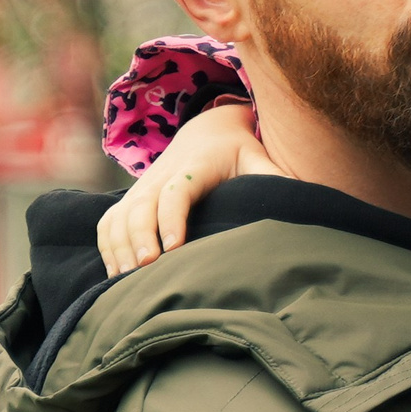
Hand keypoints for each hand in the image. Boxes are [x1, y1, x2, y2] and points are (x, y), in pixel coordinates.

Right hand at [99, 100, 275, 274]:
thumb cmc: (238, 152)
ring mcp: (142, 188)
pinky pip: (108, 223)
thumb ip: (276, 177)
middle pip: (140, 206)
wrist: (207, 130)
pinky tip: (115, 275)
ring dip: (119, 248)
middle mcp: (161, 176)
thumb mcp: (258, 158)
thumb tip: (304, 198)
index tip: (174, 248)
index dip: (172, 219)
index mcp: (194, 167)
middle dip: (139, 238)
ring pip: (119, 216)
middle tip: (147, 270)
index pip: (177, 192)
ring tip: (126, 281)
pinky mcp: (130, 199)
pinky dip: (107, 247)